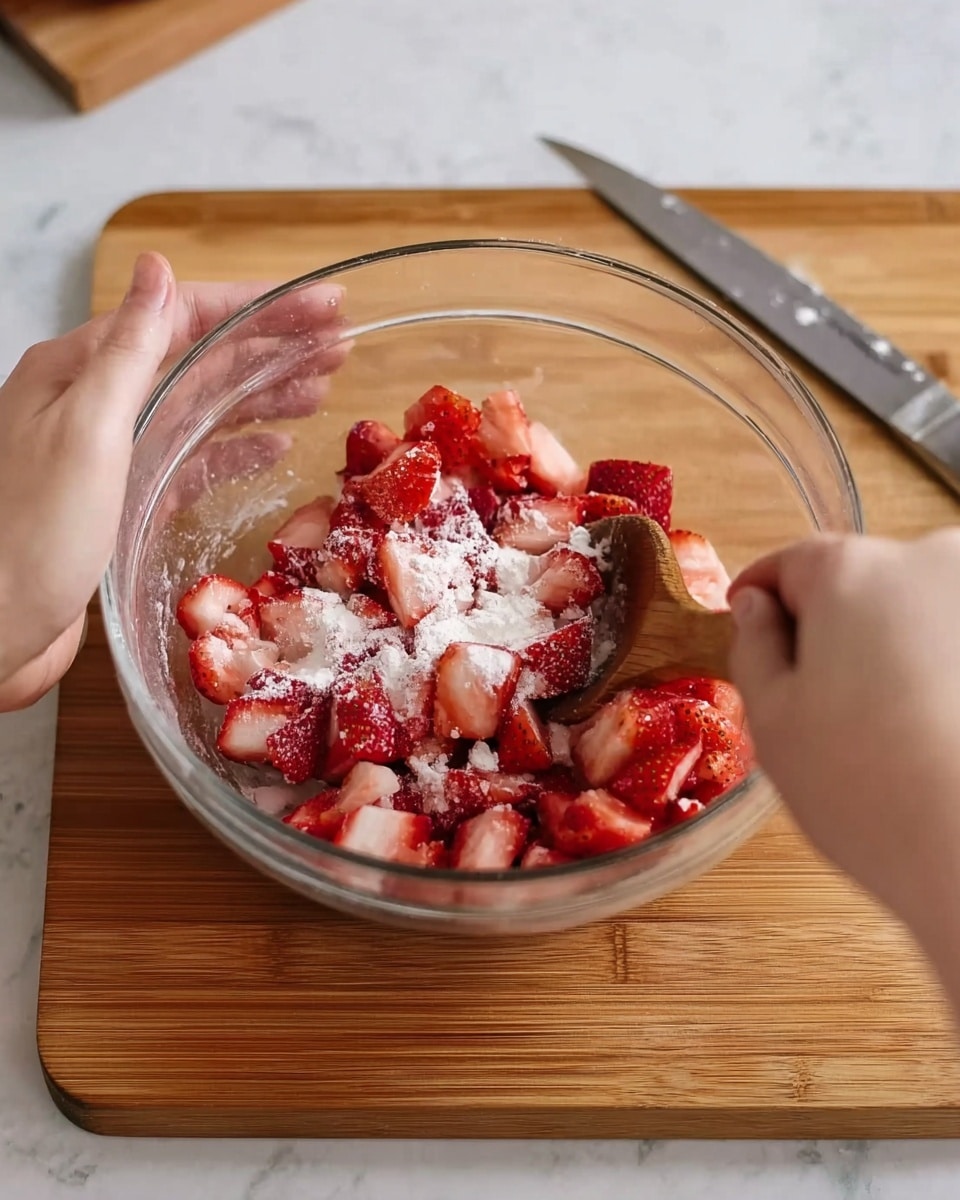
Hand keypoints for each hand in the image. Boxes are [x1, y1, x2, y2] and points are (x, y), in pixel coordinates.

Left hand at [0, 253, 342, 711]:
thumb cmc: (28, 535)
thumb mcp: (86, 431)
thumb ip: (128, 351)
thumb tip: (158, 266)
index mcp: (81, 370)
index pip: (183, 318)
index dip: (259, 306)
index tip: (323, 303)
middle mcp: (95, 401)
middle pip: (200, 360)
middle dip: (271, 348)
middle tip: (339, 343)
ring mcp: (110, 451)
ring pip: (201, 409)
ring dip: (262, 397)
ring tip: (321, 388)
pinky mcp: (123, 500)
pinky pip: (191, 463)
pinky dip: (235, 453)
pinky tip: (274, 447)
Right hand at [727, 530, 959, 960]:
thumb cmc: (871, 794)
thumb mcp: (774, 722)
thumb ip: (755, 646)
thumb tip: (757, 608)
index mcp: (852, 571)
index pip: (790, 562)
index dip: (761, 596)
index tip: (750, 623)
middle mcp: (933, 559)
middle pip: (862, 581)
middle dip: (837, 627)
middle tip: (824, 703)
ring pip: (920, 608)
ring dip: (898, 647)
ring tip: (892, 727)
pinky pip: (956, 638)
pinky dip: (944, 669)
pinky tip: (938, 729)